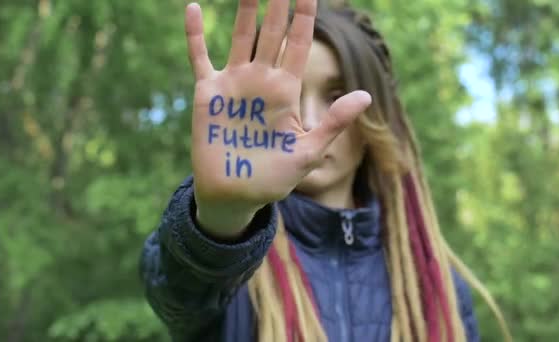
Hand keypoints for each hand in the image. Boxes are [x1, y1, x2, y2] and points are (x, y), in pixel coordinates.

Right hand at [185, 0, 370, 233]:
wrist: (237, 195)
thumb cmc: (274, 178)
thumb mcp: (309, 151)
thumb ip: (334, 122)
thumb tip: (365, 95)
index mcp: (286, 89)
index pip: (298, 43)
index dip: (305, 15)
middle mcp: (261, 80)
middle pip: (272, 31)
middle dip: (278, 3)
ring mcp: (234, 84)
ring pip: (240, 36)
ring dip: (245, 9)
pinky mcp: (208, 94)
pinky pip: (200, 58)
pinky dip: (195, 35)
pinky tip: (193, 7)